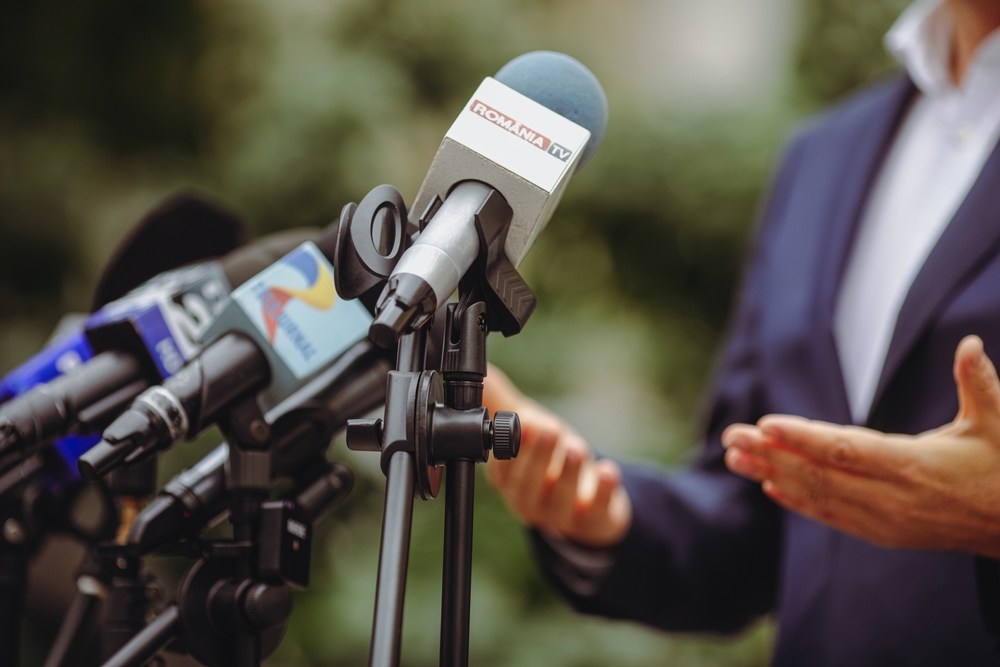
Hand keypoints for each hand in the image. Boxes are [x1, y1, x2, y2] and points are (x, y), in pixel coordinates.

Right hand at [483, 365, 631, 547]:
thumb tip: (480, 367)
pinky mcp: (594, 521)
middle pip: (527, 486)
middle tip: (546, 429)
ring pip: (560, 500)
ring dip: (568, 473)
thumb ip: (498, 400)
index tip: (519, 426)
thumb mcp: (525, 428)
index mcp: (508, 480)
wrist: (587, 504)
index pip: (501, 470)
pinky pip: (596, 512)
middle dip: (536, 458)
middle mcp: (529, 501)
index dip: (508, 451)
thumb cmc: (548, 460)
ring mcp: (561, 515)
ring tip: (575, 447)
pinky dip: (602, 491)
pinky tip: (607, 470)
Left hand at [721, 335, 999, 557]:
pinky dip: (798, 501)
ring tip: (734, 458)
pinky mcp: (882, 533)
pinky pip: (831, 516)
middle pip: (819, 473)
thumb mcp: (997, 423)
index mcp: (914, 465)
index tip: (764, 424)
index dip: (803, 437)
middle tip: (731, 437)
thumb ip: (978, 383)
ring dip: (772, 475)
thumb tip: (971, 344)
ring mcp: (884, 520)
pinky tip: (769, 486)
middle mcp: (892, 497)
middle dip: (771, 454)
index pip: (846, 449)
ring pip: (818, 496)